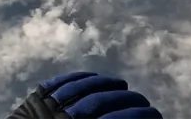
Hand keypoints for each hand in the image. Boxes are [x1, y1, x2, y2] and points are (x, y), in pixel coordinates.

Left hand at [6, 71, 161, 118]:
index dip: (139, 117)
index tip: (156, 115)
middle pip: (104, 102)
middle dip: (129, 101)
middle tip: (145, 103)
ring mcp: (47, 107)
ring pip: (84, 87)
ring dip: (108, 84)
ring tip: (123, 86)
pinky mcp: (34, 101)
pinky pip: (60, 82)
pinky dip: (80, 77)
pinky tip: (94, 77)